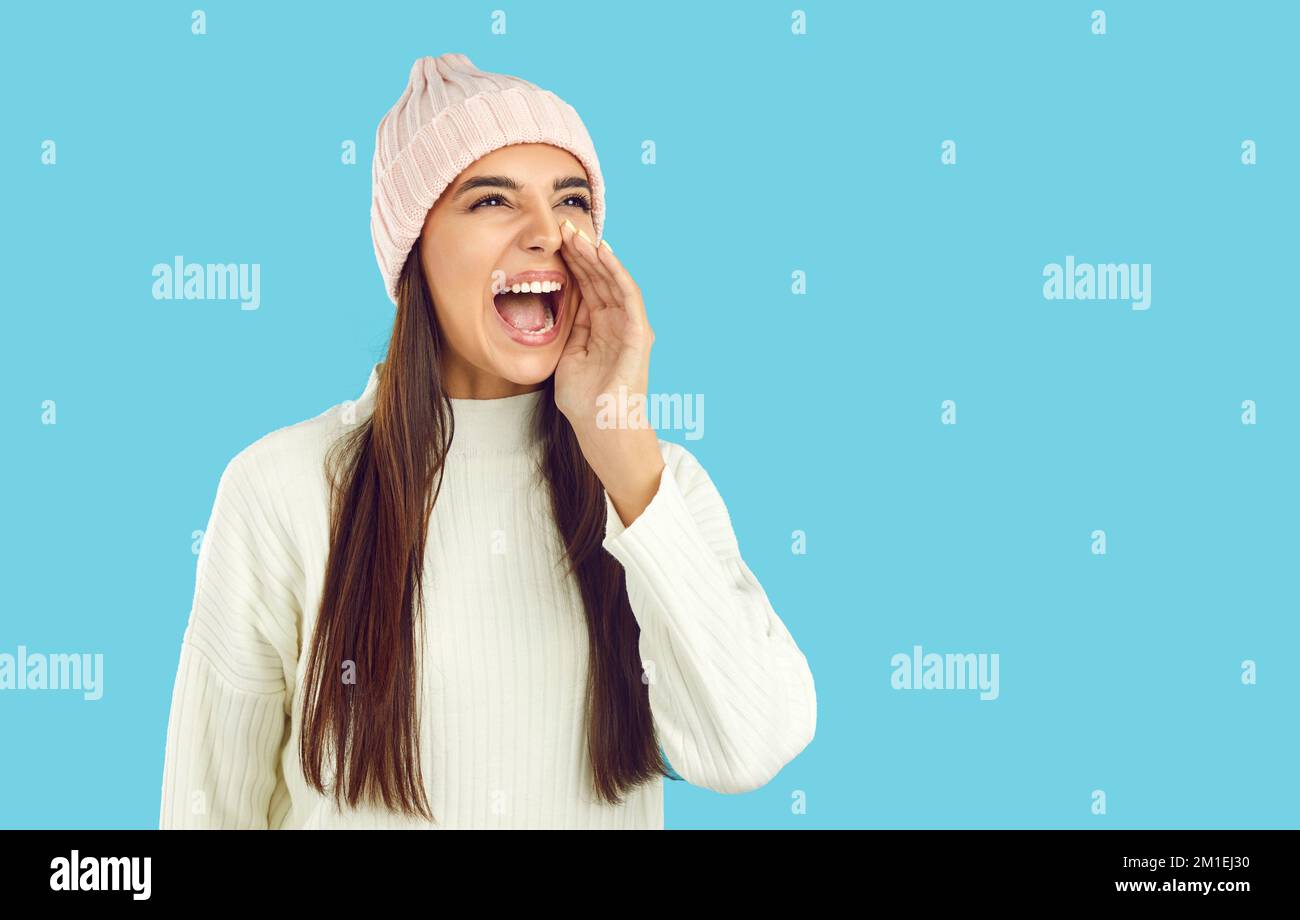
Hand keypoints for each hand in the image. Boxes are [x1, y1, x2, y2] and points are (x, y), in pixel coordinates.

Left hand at [554, 219, 663, 524]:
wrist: (602, 429)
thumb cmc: (584, 402)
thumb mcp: (565, 357)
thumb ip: (564, 330)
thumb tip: (547, 304)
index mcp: (600, 327)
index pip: (586, 285)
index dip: (571, 262)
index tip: (552, 241)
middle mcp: (617, 322)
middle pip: (599, 277)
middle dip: (582, 251)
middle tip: (564, 226)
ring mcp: (630, 326)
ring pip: (614, 279)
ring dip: (598, 255)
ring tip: (580, 233)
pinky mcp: (639, 333)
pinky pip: (628, 295)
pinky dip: (616, 272)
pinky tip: (602, 253)